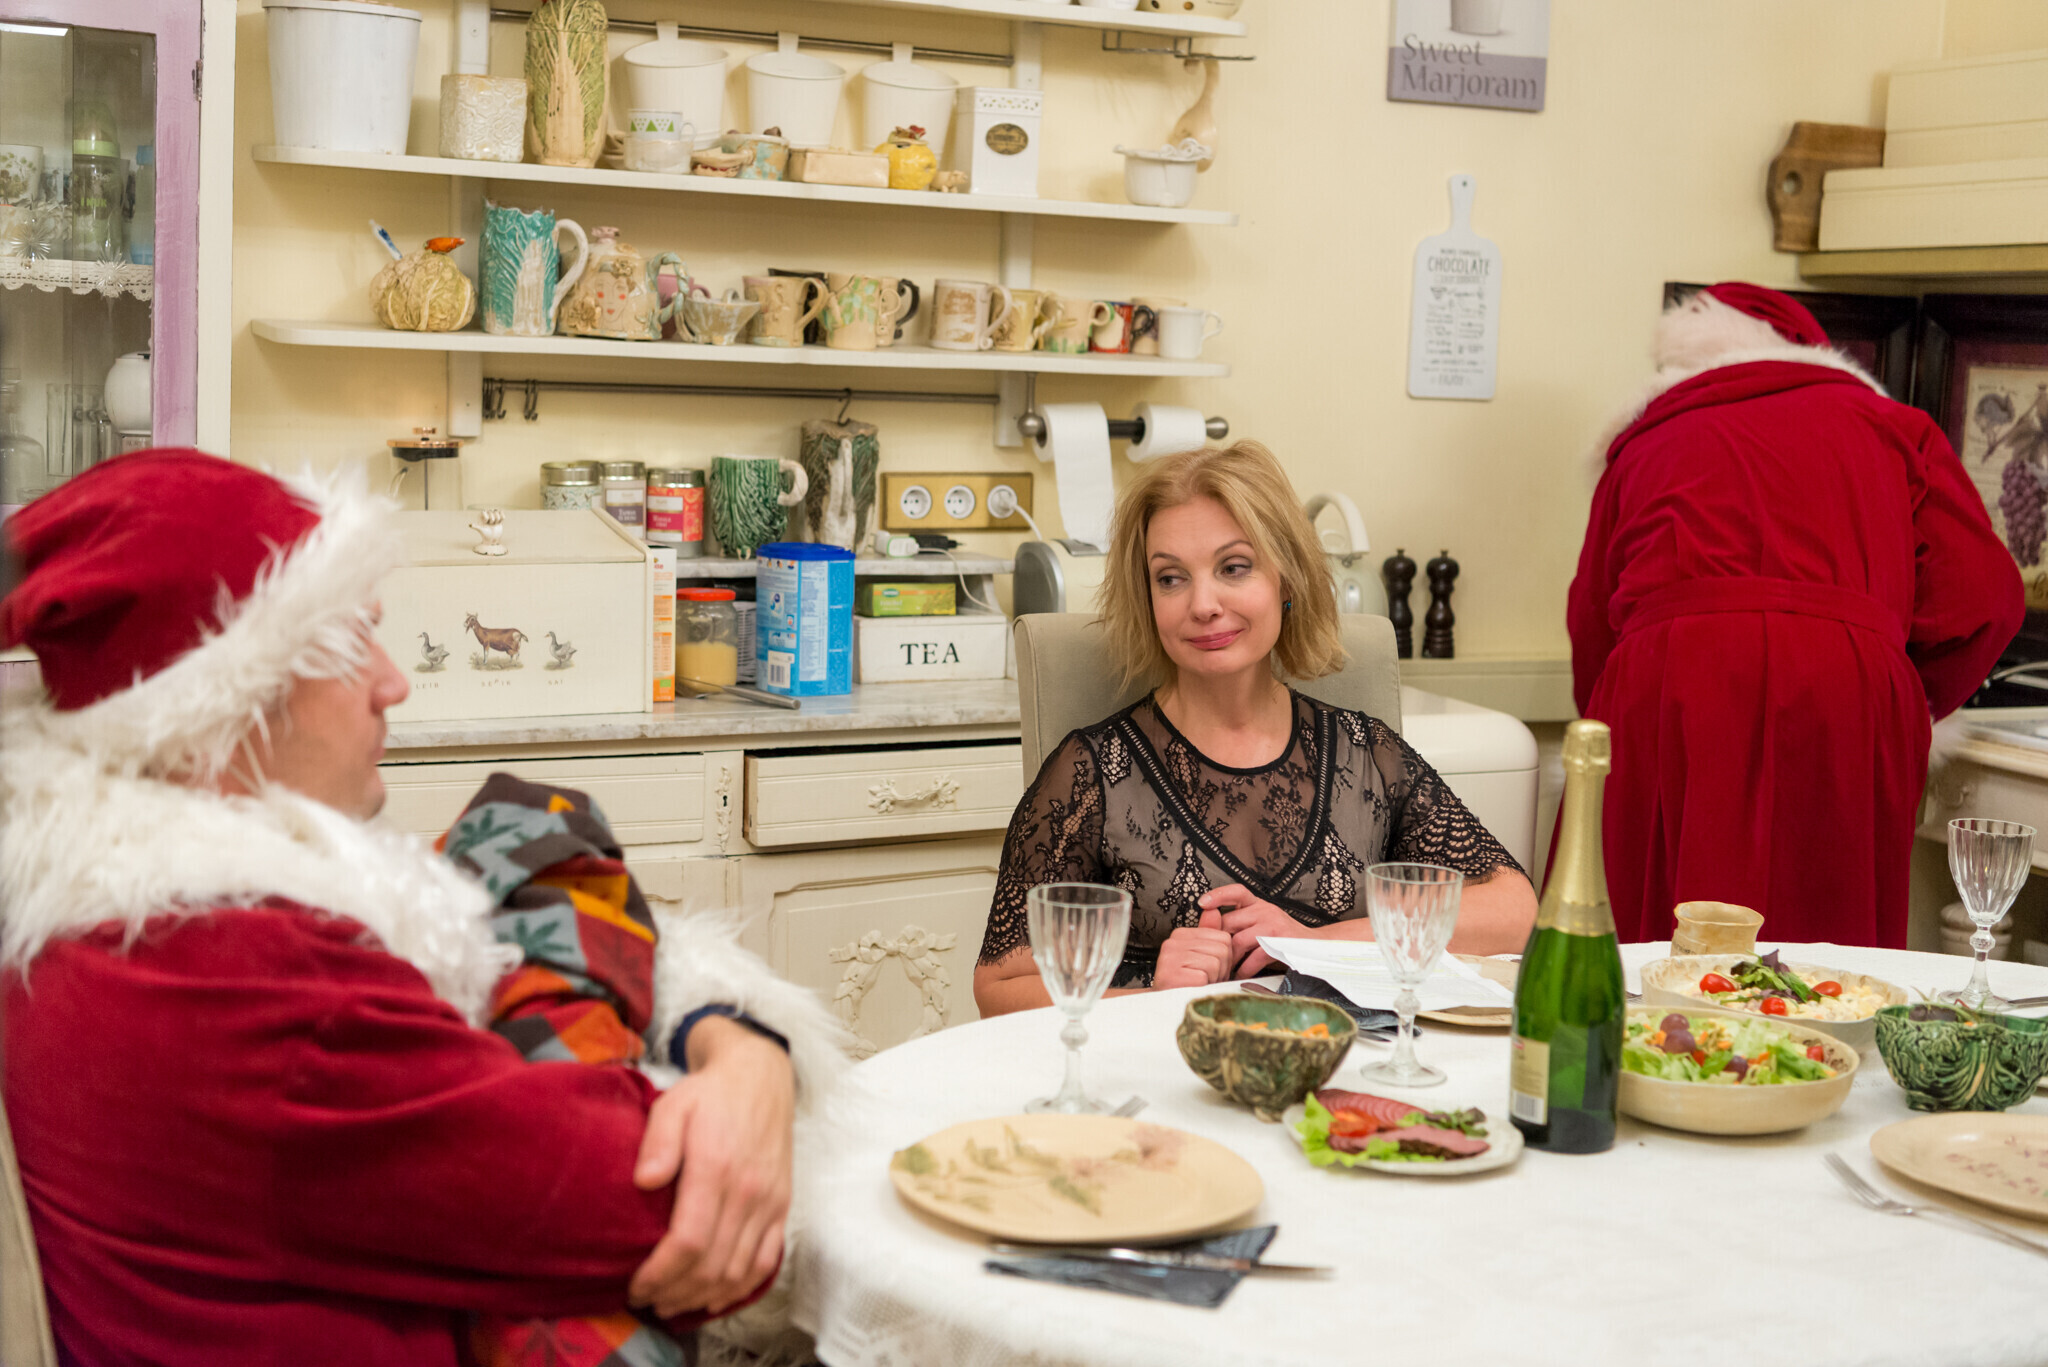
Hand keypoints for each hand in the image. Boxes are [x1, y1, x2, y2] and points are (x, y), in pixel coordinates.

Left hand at [628, 1018, 795, 1317]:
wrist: (760, 1076)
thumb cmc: (710, 1094)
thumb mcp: (673, 1104)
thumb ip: (659, 1141)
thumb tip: (645, 1180)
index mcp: (717, 1168)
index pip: (689, 1242)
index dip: (660, 1273)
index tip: (635, 1286)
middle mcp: (749, 1191)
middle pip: (712, 1266)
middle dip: (675, 1292)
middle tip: (646, 1300)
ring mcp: (770, 1202)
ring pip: (738, 1271)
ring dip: (702, 1296)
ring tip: (671, 1302)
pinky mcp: (782, 1206)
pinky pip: (766, 1262)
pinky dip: (741, 1288)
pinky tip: (714, 1297)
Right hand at [1154, 908, 1232, 989]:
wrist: (1166, 1005)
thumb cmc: (1189, 982)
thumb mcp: (1203, 956)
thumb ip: (1210, 933)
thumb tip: (1214, 910)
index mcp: (1182, 934)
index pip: (1224, 937)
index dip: (1225, 958)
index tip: (1210, 968)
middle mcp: (1173, 942)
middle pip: (1222, 950)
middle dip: (1221, 969)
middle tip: (1205, 978)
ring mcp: (1170, 957)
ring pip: (1215, 963)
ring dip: (1213, 979)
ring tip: (1199, 983)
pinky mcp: (1171, 974)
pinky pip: (1205, 976)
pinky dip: (1204, 986)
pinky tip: (1193, 988)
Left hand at [1202, 884, 1299, 978]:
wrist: (1313, 947)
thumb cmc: (1282, 937)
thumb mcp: (1261, 922)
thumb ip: (1239, 922)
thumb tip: (1208, 928)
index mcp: (1258, 904)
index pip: (1236, 892)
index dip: (1218, 895)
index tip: (1202, 903)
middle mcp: (1265, 910)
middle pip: (1230, 922)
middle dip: (1219, 942)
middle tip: (1212, 956)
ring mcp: (1273, 925)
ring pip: (1238, 941)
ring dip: (1229, 959)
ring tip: (1224, 969)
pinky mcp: (1279, 942)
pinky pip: (1254, 958)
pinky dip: (1244, 969)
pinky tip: (1240, 975)